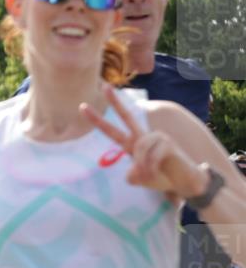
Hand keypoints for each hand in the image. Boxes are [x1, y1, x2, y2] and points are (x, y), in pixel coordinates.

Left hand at [82, 85, 204, 196]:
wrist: (184, 181)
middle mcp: (143, 137)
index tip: (82, 107)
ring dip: (142, 167)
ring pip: (139, 148)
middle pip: (127, 117)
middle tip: (104, 86)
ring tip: (149, 175)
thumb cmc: (160, 177)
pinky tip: (156, 172)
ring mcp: (157, 137)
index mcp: (132, 144)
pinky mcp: (168, 143)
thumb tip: (132, 172)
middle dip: (115, 102)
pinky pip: (152, 155)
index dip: (98, 121)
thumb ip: (131, 176)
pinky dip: (151, 168)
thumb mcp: (139, 179)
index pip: (112, 130)